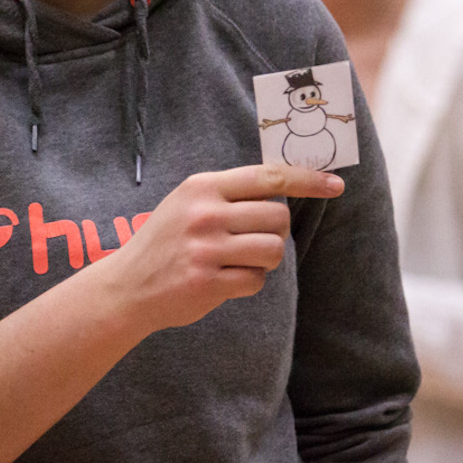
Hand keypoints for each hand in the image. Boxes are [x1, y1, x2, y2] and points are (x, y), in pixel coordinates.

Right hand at [105, 164, 343, 333]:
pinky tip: (225, 280)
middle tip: (251, 240)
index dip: (306, 180)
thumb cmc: (165, 241)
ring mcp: (206, 248)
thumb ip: (228, 194)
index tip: (336, 185)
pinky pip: (256, 281)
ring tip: (238, 261)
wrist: (127, 285)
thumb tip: (283, 187)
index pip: (268, 177)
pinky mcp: (208, 281)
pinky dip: (249, 282)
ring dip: (265, 260)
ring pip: (273, 250)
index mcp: (202, 187)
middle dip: (275, 232)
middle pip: (277, 217)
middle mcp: (205, 213)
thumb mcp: (187, 203)